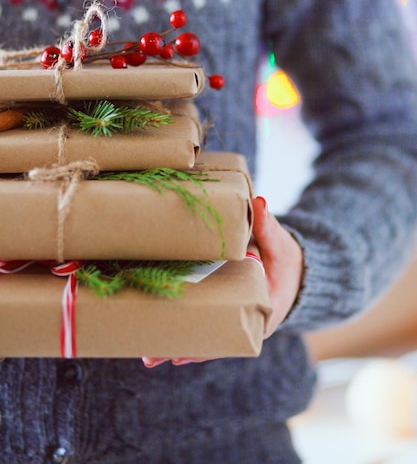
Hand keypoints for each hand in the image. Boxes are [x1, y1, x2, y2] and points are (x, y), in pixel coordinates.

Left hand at [143, 196, 304, 367]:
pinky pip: (203, 324)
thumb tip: (260, 202)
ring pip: (204, 337)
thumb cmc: (285, 259)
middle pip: (212, 341)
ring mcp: (233, 318)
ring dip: (177, 346)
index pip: (231, 332)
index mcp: (262, 310)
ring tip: (147, 358)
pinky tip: (157, 339)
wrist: (293, 270)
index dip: (207, 344)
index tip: (183, 354)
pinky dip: (183, 331)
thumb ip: (268, 227)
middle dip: (183, 351)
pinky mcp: (224, 311)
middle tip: (151, 359)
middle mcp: (245, 321)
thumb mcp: (280, 244)